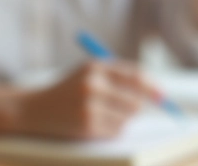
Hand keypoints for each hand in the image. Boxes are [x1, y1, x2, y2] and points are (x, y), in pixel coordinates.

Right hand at [13, 61, 159, 139]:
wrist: (34, 109)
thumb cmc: (68, 91)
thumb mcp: (88, 73)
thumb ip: (118, 77)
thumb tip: (153, 90)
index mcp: (95, 66)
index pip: (135, 76)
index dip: (152, 87)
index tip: (162, 95)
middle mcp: (93, 84)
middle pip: (135, 100)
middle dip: (135, 107)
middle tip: (126, 108)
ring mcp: (90, 106)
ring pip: (127, 117)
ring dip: (122, 119)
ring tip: (102, 114)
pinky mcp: (87, 126)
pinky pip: (116, 130)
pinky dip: (111, 129)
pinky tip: (94, 124)